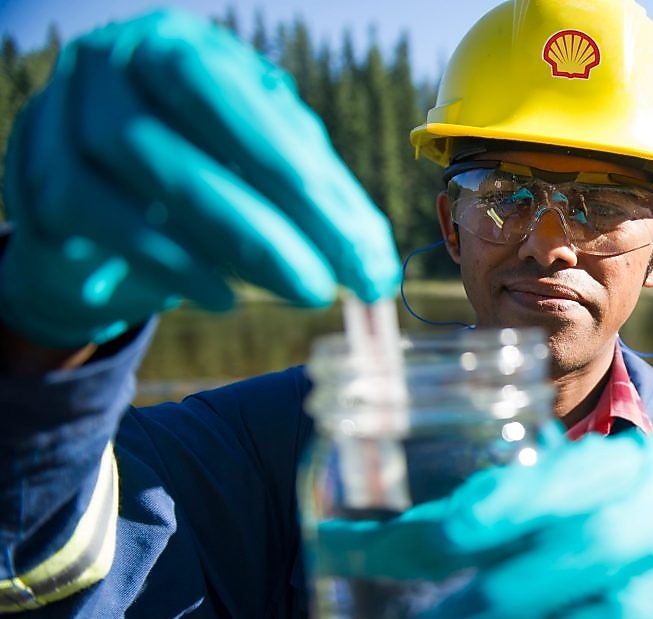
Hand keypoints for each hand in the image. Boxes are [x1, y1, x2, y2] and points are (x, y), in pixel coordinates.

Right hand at [0, 9, 399, 347]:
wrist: (96, 215)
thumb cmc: (201, 177)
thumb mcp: (268, 174)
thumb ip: (325, 206)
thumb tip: (378, 272)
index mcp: (189, 47)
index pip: (257, 108)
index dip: (313, 184)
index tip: (364, 254)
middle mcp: (121, 61)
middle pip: (190, 126)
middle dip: (263, 217)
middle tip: (323, 284)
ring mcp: (65, 108)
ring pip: (131, 166)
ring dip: (216, 240)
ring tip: (279, 293)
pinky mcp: (33, 168)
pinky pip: (88, 213)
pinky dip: (161, 260)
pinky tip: (218, 296)